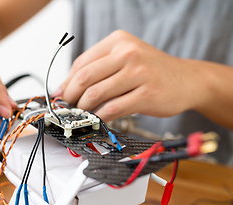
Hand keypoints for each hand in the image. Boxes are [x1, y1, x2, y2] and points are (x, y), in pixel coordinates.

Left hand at [58, 30, 204, 121]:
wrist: (188, 80)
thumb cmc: (151, 72)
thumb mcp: (125, 60)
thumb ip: (98, 70)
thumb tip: (65, 87)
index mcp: (118, 41)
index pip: (81, 63)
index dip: (66, 82)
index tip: (60, 95)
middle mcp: (128, 52)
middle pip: (84, 77)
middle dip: (70, 97)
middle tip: (68, 108)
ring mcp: (138, 72)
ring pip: (95, 94)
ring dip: (83, 109)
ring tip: (83, 115)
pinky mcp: (147, 93)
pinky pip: (113, 108)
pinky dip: (100, 117)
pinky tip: (98, 120)